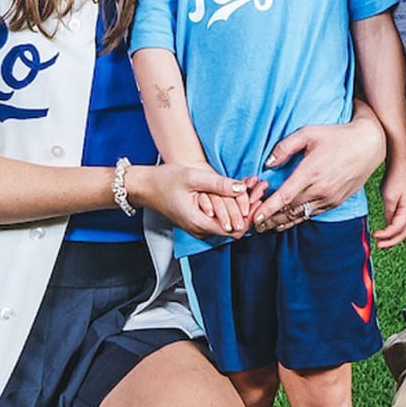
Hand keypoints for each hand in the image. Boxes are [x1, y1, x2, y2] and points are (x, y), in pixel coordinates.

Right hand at [127, 163, 254, 239]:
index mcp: (199, 222)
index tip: (258, 196)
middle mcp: (200, 229)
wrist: (145, 187)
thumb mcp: (192, 177)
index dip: (249, 214)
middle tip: (260, 188)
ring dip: (241, 206)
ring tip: (252, 186)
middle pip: (235, 227)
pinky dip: (231, 205)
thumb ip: (218, 184)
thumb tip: (242, 188)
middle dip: (249, 208)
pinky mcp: (198, 220)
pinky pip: (220, 217)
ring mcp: (199, 226)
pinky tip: (238, 191)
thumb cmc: (164, 181)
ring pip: (229, 222)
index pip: (236, 229)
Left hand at [251, 115, 384, 231]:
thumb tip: (268, 164)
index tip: (254, 217)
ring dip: (281, 222)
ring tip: (265, 227)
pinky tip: (286, 221)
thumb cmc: (337, 136)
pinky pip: (312, 214)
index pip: (284, 196)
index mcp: (310, 172)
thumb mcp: (309, 133)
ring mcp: (329, 198)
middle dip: (269, 219)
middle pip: (289, 211)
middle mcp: (320, 189)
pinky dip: (297, 219)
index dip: (267, 209)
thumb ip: (285, 147)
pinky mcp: (335, 202)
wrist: (369, 145)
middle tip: (252, 224)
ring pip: (300, 216)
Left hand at [374, 168, 405, 248]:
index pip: (397, 229)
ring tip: (381, 242)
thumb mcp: (389, 197)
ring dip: (392, 237)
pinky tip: (385, 232)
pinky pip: (401, 224)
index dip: (386, 235)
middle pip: (403, 234)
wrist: (400, 168)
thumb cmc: (396, 180)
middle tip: (379, 246)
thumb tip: (388, 224)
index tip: (375, 235)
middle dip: (391, 242)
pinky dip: (393, 230)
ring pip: (403, 230)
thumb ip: (389, 213)